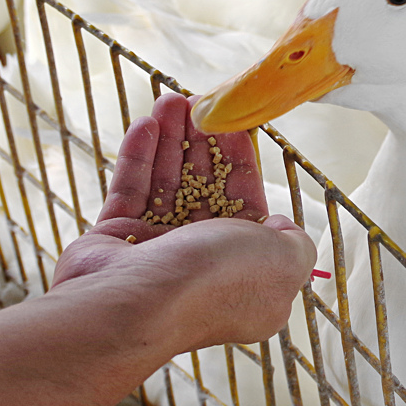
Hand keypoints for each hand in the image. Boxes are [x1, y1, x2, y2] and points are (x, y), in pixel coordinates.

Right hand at [52, 93, 315, 351]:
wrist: (138, 306)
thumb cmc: (217, 279)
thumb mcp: (286, 259)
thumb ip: (294, 240)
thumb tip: (280, 226)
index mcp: (244, 274)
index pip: (246, 206)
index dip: (240, 162)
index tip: (233, 123)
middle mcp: (200, 266)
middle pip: (203, 189)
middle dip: (202, 144)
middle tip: (198, 102)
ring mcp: (153, 255)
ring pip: (165, 185)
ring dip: (170, 140)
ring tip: (171, 100)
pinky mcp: (112, 243)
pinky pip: (129, 192)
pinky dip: (139, 157)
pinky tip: (146, 123)